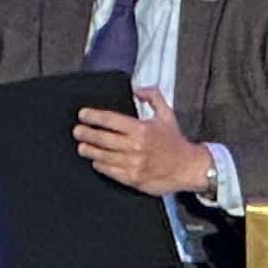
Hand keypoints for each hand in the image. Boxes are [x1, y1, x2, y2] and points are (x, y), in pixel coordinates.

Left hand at [74, 86, 215, 195]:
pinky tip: (96, 160)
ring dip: (88, 150)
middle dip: (85, 133)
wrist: (189, 168)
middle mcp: (135, 146)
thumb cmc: (176, 143)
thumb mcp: (167, 115)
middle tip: (78, 130)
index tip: (83, 114)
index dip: (93, 116)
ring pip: (101, 155)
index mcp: (142, 129)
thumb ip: (152, 97)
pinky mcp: (132, 178)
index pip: (110, 120)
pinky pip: (109, 170)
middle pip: (101, 138)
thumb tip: (137, 89)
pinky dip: (99, 165)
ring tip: (82, 146)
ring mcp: (132, 164)